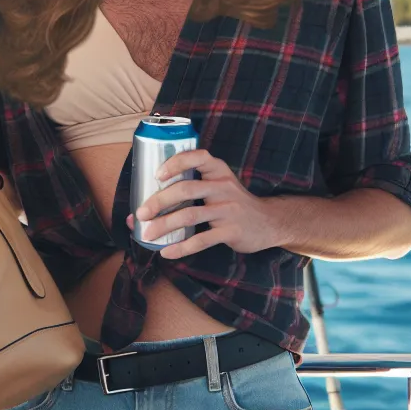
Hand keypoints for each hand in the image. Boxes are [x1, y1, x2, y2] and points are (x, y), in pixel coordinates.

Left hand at [126, 148, 280, 259]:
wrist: (269, 222)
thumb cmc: (232, 202)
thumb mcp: (218, 186)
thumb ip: (190, 189)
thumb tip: (143, 209)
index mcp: (218, 170)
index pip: (197, 157)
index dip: (176, 163)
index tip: (157, 174)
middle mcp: (223, 186)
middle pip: (186, 189)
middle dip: (159, 201)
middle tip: (141, 214)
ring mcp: (229, 209)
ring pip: (190, 215)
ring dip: (165, 225)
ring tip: (148, 234)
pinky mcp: (231, 231)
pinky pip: (202, 239)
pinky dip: (182, 247)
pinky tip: (167, 252)